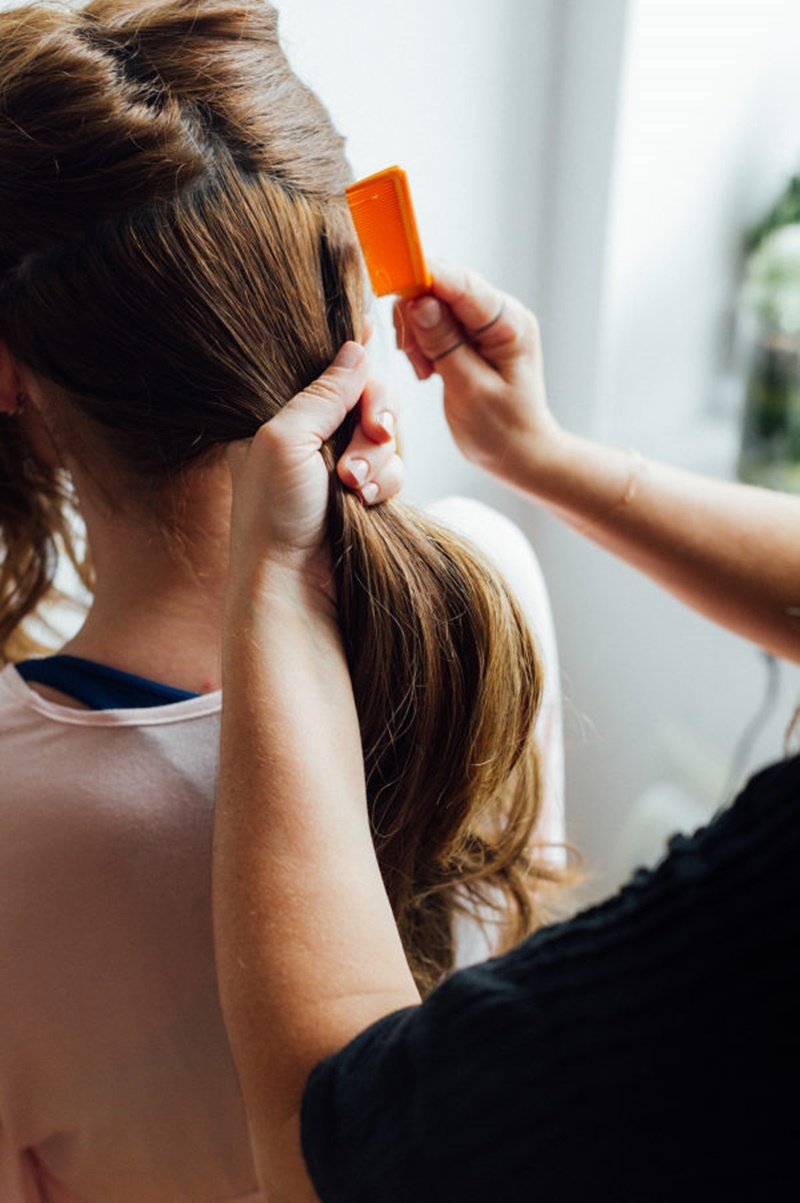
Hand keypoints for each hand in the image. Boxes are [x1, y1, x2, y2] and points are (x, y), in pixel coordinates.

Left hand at [227, 343, 402, 583]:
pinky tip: (368, 502)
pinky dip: (387, 482)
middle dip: (375, 416)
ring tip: (355, 486)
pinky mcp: (362, 494)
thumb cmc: (273, 514)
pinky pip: (395, 469)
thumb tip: (356, 347)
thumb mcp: (286, 439)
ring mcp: (337, 466)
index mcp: (278, 415)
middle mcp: (309, 436)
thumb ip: (323, 392)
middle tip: (373, 433)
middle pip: (366, 397)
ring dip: (379, 457)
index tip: (372, 349)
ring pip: (385, 435)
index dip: (353, 362)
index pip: (325, 369)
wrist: (293, 584)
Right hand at [394, 262, 561, 487]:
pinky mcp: (469, 335)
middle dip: (416, 315)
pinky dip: (421, 343)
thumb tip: (418, 302)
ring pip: (432, 304)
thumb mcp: (470, 391)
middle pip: (442, 287)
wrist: (518, 454)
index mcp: (509, 323)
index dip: (423, 278)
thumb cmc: (502, 430)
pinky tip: (429, 370)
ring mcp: (484, 323)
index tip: (390, 286)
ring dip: (416, 333)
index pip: (460, 283)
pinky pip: (433, 322)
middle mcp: (499, 314)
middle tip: (416, 360)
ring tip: (426, 371)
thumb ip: (445, 344)